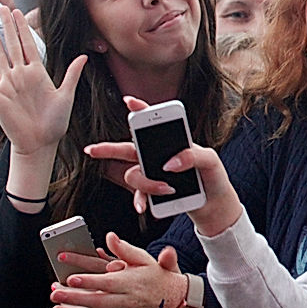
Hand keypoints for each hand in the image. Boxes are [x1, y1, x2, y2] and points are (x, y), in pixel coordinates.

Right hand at [0, 7, 85, 155]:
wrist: (41, 142)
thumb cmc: (55, 122)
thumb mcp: (66, 95)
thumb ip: (71, 74)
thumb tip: (84, 56)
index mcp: (38, 73)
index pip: (29, 45)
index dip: (24, 29)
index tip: (19, 13)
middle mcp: (22, 75)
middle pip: (12, 45)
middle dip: (8, 26)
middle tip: (3, 8)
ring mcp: (9, 84)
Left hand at [49, 232, 187, 307]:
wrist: (176, 300)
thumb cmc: (159, 279)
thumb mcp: (145, 260)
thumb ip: (125, 250)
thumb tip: (110, 237)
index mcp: (130, 283)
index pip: (106, 281)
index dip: (88, 281)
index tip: (72, 278)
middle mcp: (127, 301)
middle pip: (97, 300)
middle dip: (74, 297)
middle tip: (56, 293)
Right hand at [85, 97, 242, 236]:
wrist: (214, 204)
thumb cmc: (213, 176)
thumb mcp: (210, 161)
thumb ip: (193, 156)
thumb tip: (170, 164)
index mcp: (172, 142)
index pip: (155, 124)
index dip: (141, 110)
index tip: (129, 101)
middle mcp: (158, 157)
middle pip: (128, 149)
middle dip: (108, 149)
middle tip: (92, 150)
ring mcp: (153, 174)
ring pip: (133, 175)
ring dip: (146, 183)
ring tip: (168, 189)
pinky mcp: (153, 193)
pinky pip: (138, 195)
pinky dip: (140, 200)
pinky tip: (144, 206)